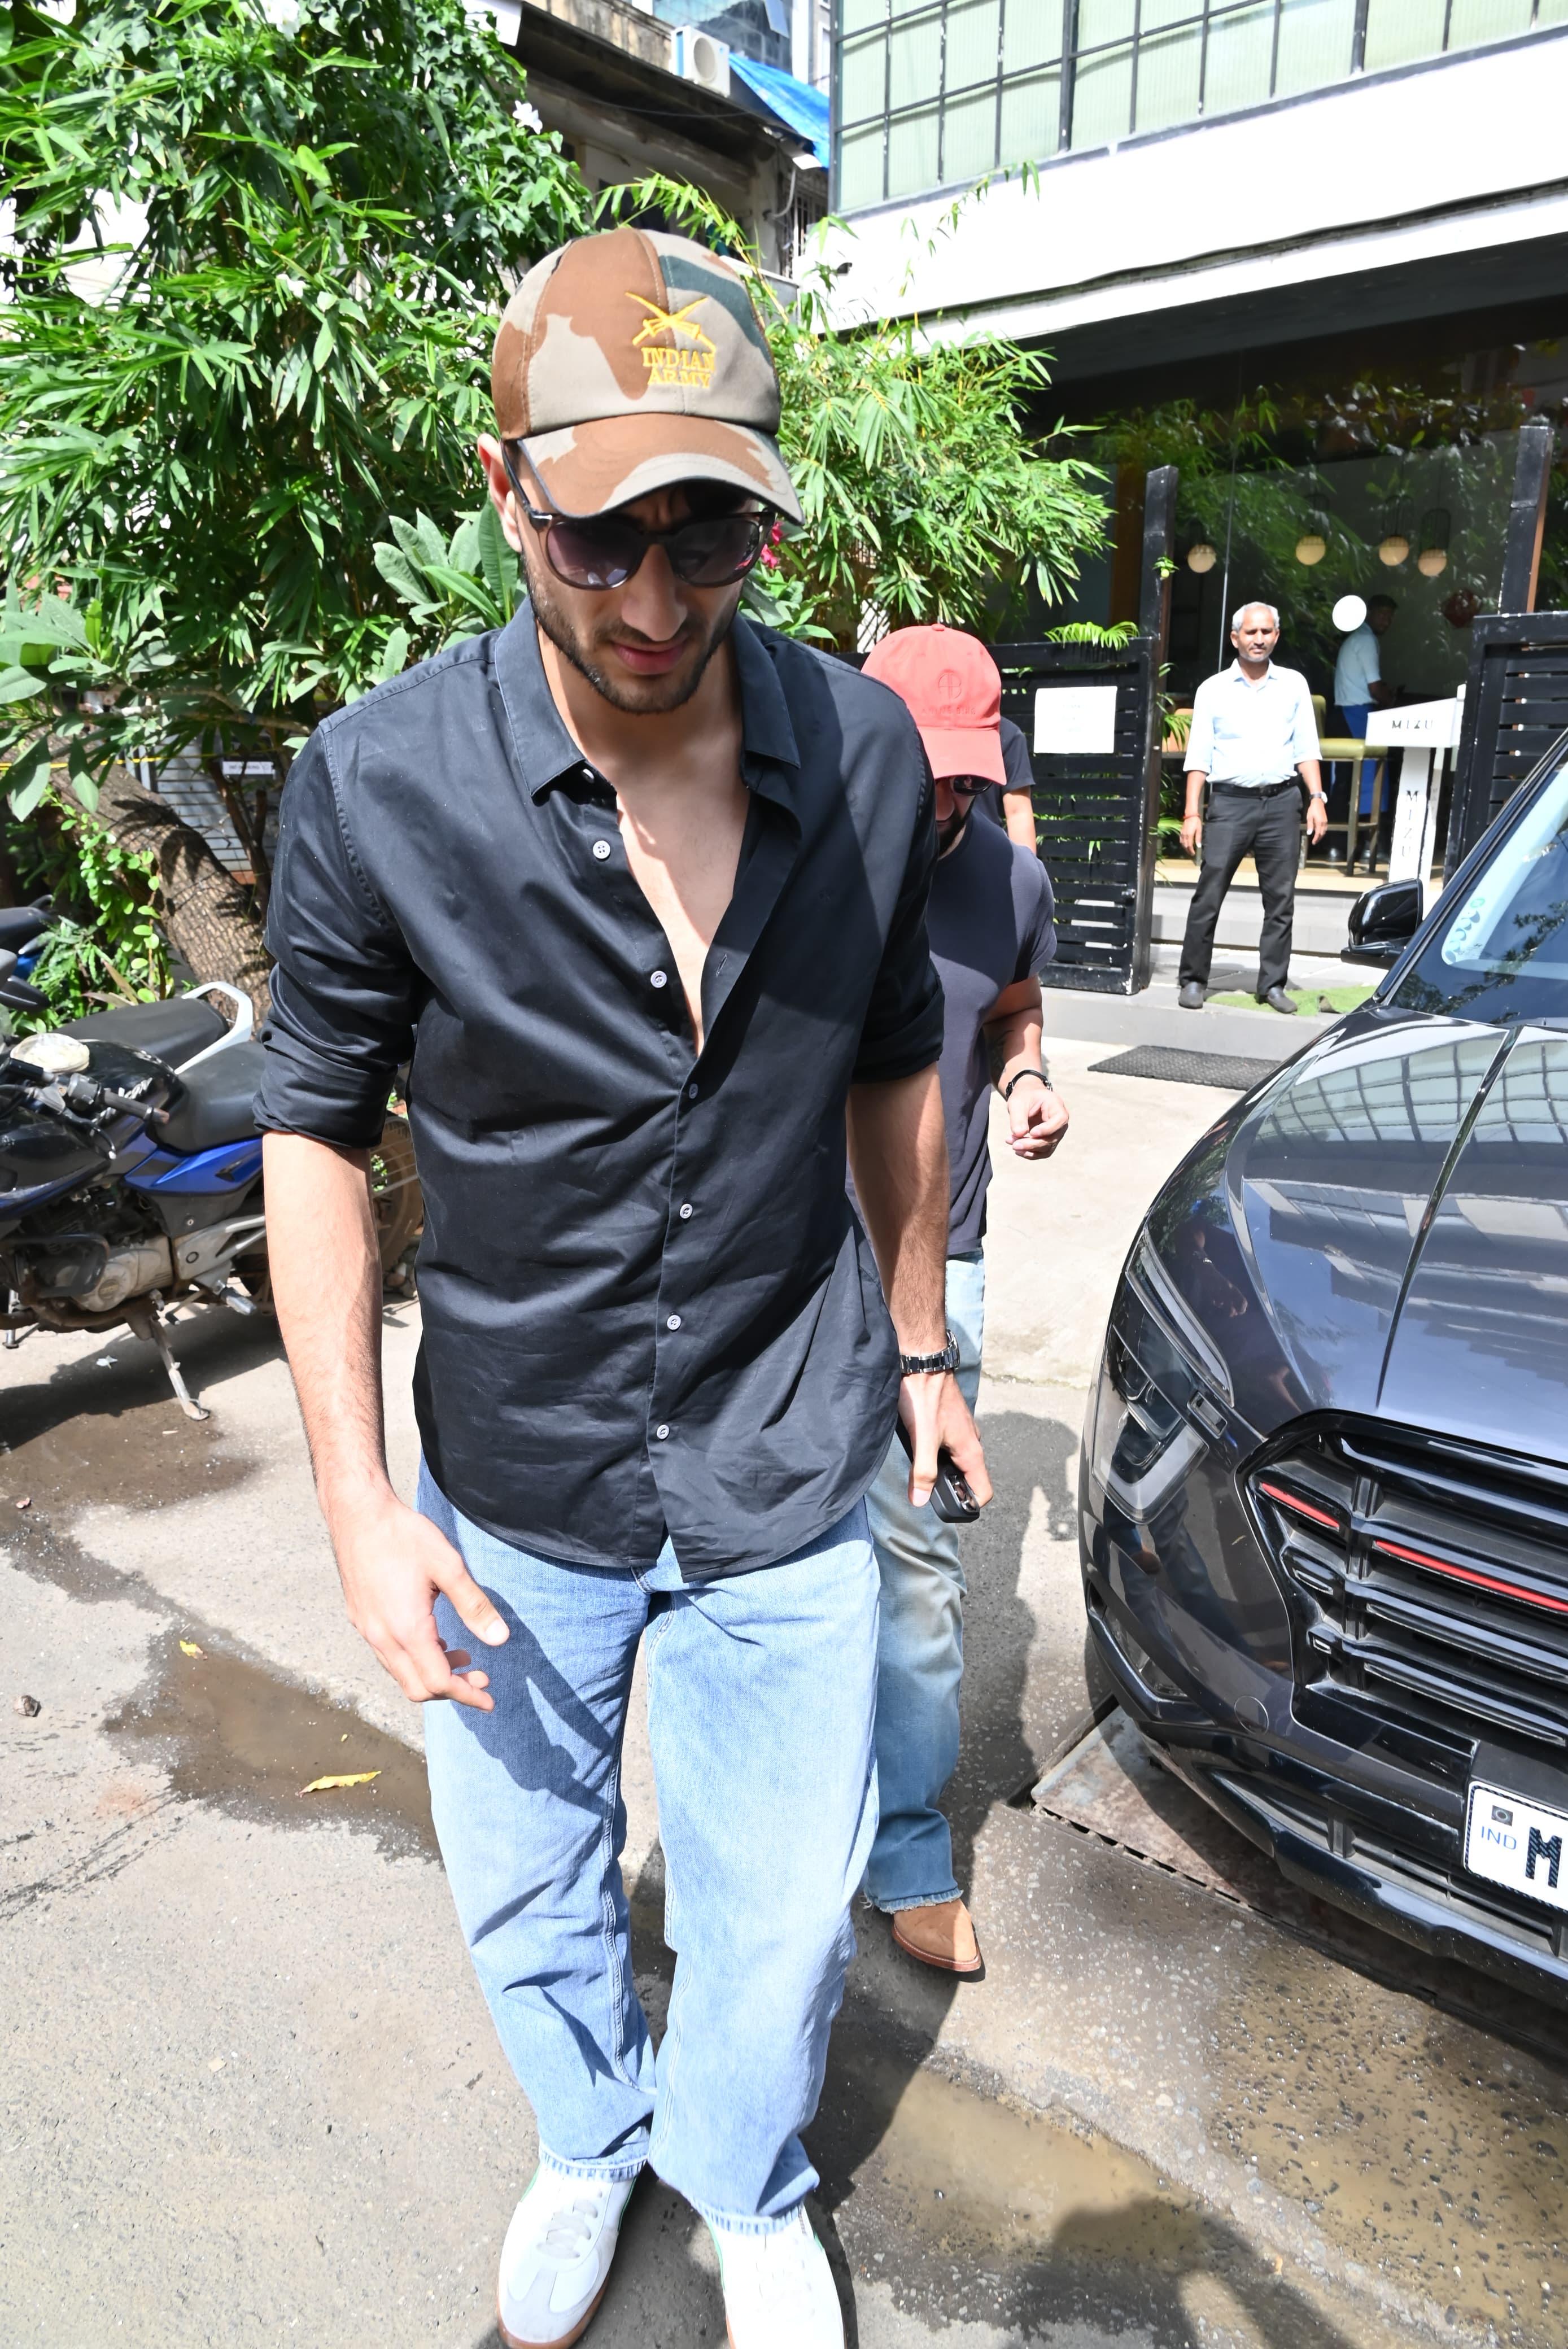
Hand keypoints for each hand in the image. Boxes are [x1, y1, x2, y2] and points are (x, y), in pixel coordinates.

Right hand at [326, 1485, 508, 1709]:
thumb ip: (474, 1605)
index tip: (489, 1699)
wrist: (357, 1515)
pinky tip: (433, 1638)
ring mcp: (368, 1630)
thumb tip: (501, 1639)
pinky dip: (414, 1660)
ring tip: (461, 1656)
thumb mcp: (448, 1566)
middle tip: (480, 1678)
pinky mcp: (361, 1619)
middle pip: (417, 1688)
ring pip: (400, 1674)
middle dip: (451, 1691)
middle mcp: (382, 1637)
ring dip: (431, 1675)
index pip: (438, 1682)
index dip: (466, 1695)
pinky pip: (388, 1656)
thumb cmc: (403, 1535)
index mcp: (407, 1629)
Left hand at [898, 1370, 991, 1512]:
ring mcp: (962, 1429)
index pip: (983, 1491)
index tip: (948, 1506)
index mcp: (971, 1450)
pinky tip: (919, 1446)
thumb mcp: (922, 1439)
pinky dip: (937, 1452)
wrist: (923, 1361)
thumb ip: (923, 1472)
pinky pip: (949, 1445)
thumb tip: (920, 1501)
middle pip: (969, 1478)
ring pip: (958, 1460)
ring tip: (919, 1467)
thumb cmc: (925, 1397)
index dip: (968, 1504)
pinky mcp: (950, 1420)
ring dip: (942, 1469)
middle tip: (925, 1489)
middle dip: (951, 1488)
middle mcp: (972, 1441)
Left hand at [1006, 1075, 1068, 1159]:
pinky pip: (1042, 1152)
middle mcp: (1060, 1122)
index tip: (1031, 1133)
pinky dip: (1030, 1153)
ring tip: (1012, 1144)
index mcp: (1057, 1106)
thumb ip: (1018, 1117)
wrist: (1027, 1097)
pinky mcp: (1048, 1141)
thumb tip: (1018, 1134)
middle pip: (1052, 1138)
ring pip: (1047, 1148)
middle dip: (1032, 1144)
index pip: (1059, 1120)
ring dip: (1029, 1150)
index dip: (1047, 1129)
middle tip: (1014, 1145)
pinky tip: (1018, 1150)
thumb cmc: (1024, 1097)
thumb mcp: (1017, 1103)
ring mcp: (1056, 1133)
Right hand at [1179, 812, 1201, 856]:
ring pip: (1182, 843)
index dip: (1191, 850)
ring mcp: (1182, 834)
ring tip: (1188, 850)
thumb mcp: (1199, 830)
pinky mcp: (1181, 832)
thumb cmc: (1196, 822)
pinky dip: (1182, 843)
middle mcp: (1185, 835)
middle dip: (1188, 850)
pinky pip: (1181, 840)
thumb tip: (1199, 846)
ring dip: (1185, 847)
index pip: (1189, 845)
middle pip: (1185, 845)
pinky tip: (1185, 844)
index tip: (1193, 854)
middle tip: (1191, 853)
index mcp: (1189, 835)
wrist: (1190, 815)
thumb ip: (1198, 838)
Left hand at [1305, 793, 1327, 842]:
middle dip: (1318, 839)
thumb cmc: (1312, 809)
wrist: (1318, 803)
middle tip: (1314, 842)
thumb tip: (1309, 833)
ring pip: (1324, 831)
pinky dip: (1322, 832)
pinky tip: (1319, 833)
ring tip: (1317, 839)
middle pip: (1322, 833)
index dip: (1316, 839)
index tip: (1313, 842)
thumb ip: (1310, 826)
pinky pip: (1325, 828)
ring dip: (1321, 836)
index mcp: (1319, 822)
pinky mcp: (1326, 820)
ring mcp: (1325, 821)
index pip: (1318, 833)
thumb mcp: (1309, 817)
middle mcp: (1324, 823)